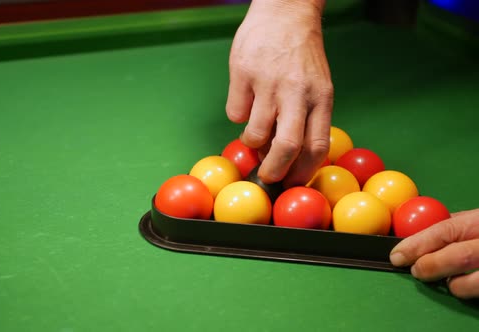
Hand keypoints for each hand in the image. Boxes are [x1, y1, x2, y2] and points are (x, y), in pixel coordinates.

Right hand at [226, 0, 332, 184]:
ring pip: (254, 134)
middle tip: (265, 176)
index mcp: (321, 97)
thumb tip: (290, 157)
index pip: (317, 146)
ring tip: (253, 133)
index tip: (292, 183)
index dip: (303, 172)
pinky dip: (238, 116)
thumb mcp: (317, 85)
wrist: (284, 11)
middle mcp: (297, 92)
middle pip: (286, 147)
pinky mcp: (243, 73)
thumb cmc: (300, 54)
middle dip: (273, 171)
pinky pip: (234, 113)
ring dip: (250, 143)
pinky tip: (246, 99)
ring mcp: (268, 82)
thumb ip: (307, 118)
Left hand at [390, 209, 478, 298]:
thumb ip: (456, 224)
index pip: (445, 230)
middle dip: (430, 266)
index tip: (396, 255)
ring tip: (452, 280)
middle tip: (417, 271)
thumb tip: (417, 232)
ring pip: (473, 284)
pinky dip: (473, 292)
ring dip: (455, 285)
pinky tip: (472, 284)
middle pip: (459, 257)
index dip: (417, 244)